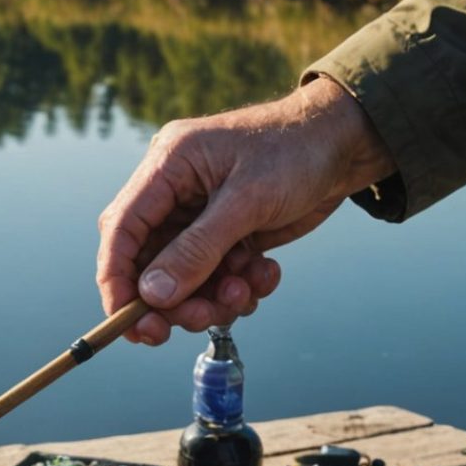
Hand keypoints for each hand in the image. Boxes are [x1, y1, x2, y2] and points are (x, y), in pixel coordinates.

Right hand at [96, 77, 394, 344]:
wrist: (348, 143)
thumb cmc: (297, 151)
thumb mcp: (247, 201)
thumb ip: (197, 249)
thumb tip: (152, 296)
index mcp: (167, 167)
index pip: (121, 231)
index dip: (117, 281)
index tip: (129, 323)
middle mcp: (175, 193)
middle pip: (149, 263)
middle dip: (174, 300)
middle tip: (199, 320)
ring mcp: (201, 216)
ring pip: (184, 279)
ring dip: (212, 297)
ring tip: (246, 291)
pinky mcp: (228, 235)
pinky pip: (217, 277)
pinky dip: (238, 287)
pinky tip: (266, 273)